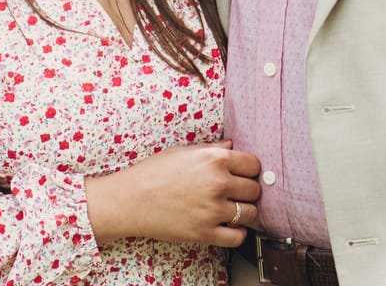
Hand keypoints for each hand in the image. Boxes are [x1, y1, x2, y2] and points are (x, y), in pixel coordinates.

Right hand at [85, 140, 260, 246]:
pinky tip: (229, 226)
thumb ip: (212, 149)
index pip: (253, 164)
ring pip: (250, 213)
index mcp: (214, 159)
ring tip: (234, 209)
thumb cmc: (154, 172)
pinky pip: (238, 238)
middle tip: (238, 192)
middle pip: (254, 189)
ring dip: (245, 212)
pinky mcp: (205, 233)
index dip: (250, 169)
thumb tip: (232, 146)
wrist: (131, 199)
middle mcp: (218, 183)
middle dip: (248, 190)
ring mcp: (213, 210)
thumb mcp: (184, 151)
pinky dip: (238, 233)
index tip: (245, 174)